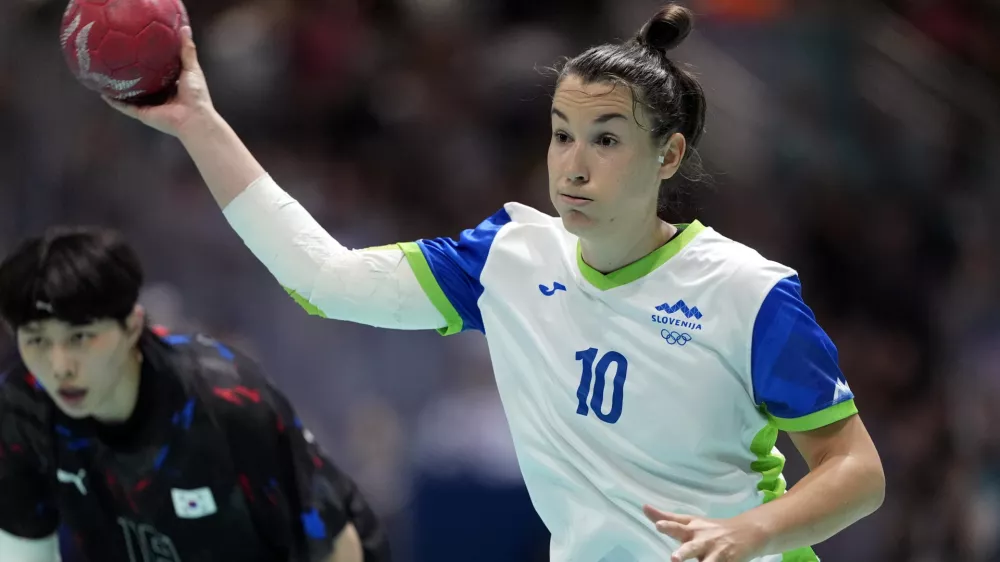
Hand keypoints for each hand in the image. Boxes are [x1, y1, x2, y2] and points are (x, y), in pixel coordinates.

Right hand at [103, 26, 215, 137]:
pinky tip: (103, 92)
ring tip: (107, 73)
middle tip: (119, 58)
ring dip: (120, 86)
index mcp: (172, 86)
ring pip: (132, 94)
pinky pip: (125, 106)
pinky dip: (114, 101)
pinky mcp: (142, 113)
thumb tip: (184, 28)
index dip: (150, 61)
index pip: (158, 71)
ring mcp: (150, 105)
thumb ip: (186, 50)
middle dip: (133, 73)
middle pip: (143, 83)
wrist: (193, 117)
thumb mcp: (192, 68)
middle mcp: (160, 95)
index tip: (139, 48)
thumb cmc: (195, 94)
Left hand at [643, 505, 767, 561]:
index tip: (658, 525)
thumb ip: (667, 518)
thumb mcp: (690, 521)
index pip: (677, 525)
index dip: (667, 524)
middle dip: (683, 553)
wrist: (747, 532)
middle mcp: (703, 540)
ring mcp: (715, 553)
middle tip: (674, 558)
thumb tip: (643, 507)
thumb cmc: (711, 528)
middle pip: (691, 547)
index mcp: (692, 528)